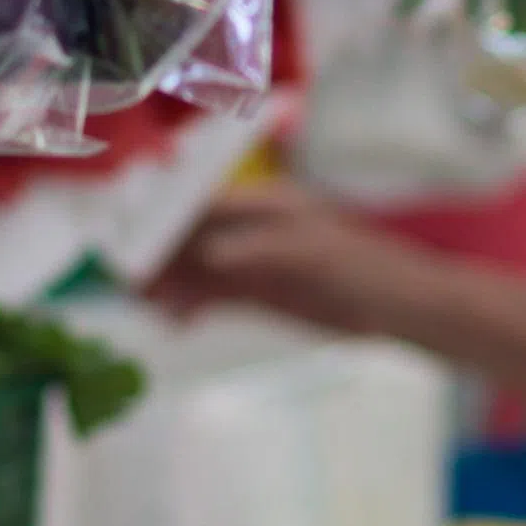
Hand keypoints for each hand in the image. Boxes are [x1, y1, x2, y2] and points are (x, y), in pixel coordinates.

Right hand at [149, 192, 421, 335]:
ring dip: (169, 284)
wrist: (401, 308)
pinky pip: (215, 297)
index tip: (134, 236)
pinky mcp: (261, 293)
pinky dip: (192, 306)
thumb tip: (209, 253)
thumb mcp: (314, 256)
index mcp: (268, 204)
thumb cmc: (365, 269)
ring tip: (141, 304)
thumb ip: (260, 252)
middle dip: (158, 254)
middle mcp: (254, 228)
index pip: (205, 204)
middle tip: (124, 279)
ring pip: (198, 269)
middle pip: (193, 236)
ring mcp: (255, 262)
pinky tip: (174, 321)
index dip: (167, 217)